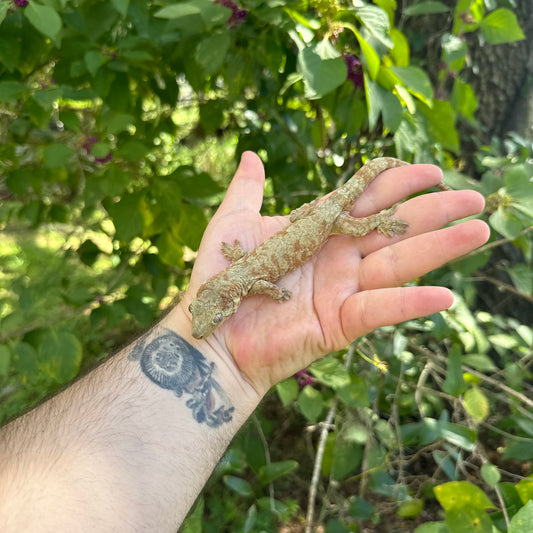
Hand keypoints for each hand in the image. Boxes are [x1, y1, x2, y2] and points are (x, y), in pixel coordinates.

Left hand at [181, 152, 488, 394]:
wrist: (212, 335)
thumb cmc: (218, 279)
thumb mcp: (232, 224)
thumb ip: (246, 190)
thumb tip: (251, 154)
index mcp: (316, 230)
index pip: (365, 199)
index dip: (397, 183)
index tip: (430, 169)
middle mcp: (337, 257)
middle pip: (392, 228)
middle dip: (433, 212)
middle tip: (474, 197)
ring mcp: (343, 289)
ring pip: (398, 264)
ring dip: (439, 249)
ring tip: (478, 231)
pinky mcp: (341, 323)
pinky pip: (381, 310)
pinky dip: (411, 305)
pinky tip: (445, 296)